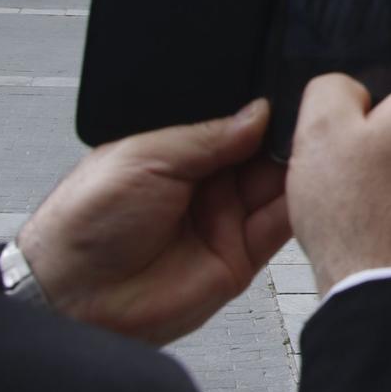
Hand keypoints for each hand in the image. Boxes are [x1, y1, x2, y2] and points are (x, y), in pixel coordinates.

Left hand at [16, 98, 289, 345]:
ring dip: (298, 166)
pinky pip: (280, 226)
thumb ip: (206, 136)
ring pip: (279, 185)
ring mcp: (225, 219)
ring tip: (315, 144)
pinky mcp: (241, 257)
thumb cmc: (84, 223)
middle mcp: (206, 184)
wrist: (74, 296)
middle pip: (263, 151)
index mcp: (179, 153)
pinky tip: (311, 182)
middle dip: (286, 134)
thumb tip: (259, 111)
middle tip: (309, 116)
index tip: (291, 95)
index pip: (235, 124)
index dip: (262, 110)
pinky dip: (300, 204)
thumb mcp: (145, 157)